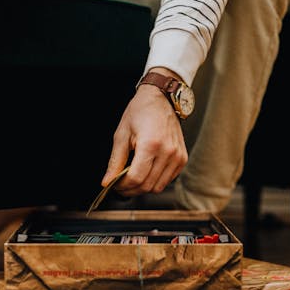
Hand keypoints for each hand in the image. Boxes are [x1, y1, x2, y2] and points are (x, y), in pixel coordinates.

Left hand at [102, 67, 187, 196]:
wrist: (162, 99)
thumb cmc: (140, 112)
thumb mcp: (121, 135)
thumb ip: (115, 161)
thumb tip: (107, 182)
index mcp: (151, 144)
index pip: (136, 178)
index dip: (122, 186)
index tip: (114, 184)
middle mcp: (168, 152)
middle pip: (147, 186)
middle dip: (131, 189)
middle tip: (120, 184)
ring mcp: (177, 157)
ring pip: (158, 187)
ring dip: (143, 187)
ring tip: (133, 177)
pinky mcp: (182, 159)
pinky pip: (167, 180)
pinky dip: (155, 181)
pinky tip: (146, 171)